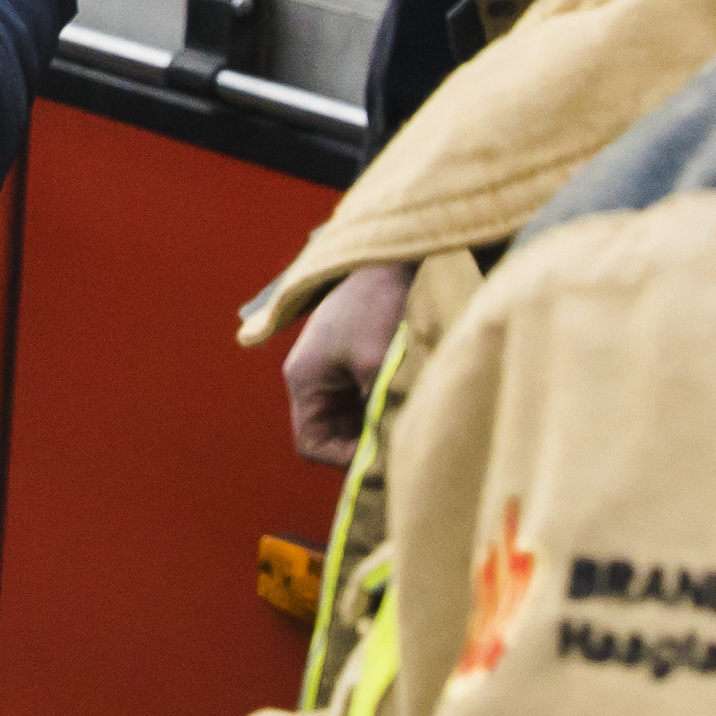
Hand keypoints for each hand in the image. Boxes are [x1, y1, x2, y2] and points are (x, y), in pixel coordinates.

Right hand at [279, 261, 414, 468]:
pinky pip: (367, 399)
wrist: (395, 255)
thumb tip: (386, 456)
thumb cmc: (379, 306)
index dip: (343, 459)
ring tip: (409, 423)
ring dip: (379, 423)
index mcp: (304, 379)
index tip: (380, 459)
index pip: (312, 443)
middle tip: (401, 446)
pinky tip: (410, 402)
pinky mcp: (357, 358)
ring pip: (353, 418)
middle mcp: (314, 377)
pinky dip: (386, 406)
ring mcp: (335, 367)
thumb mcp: (376, 365)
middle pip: (333, 433)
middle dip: (365, 443)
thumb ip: (376, 413)